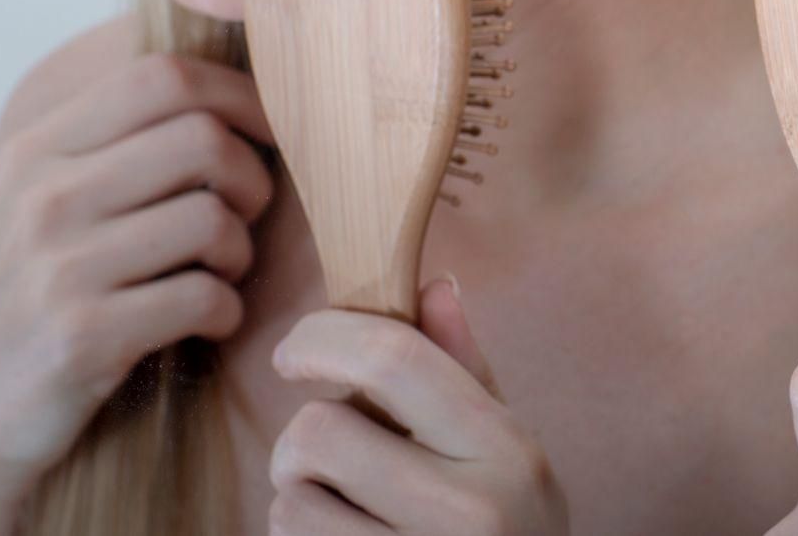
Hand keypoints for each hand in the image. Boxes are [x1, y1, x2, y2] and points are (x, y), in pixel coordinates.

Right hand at [0, 54, 273, 535]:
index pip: (161, 76)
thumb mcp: (42, 202)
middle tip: (244, 217)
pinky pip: (204, 297)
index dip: (239, 95)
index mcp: (38, 150)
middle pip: (204, 140)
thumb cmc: (27, 295)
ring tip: (219, 274)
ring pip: (212, 220)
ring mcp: (57, 267)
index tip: (266, 133)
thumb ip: (112, 143)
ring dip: (240, 252)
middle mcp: (42, 198)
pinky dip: (227, 311)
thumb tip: (222, 89)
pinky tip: (208, 322)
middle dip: (254, 179)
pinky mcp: (81, 337)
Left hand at [268, 278, 567, 534]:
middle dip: (303, 439)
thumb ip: (465, 370)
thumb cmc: (507, 528)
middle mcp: (470, 511)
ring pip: (291, 499)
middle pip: (319, 431)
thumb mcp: (506, 450)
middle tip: (328, 458)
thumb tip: (433, 286)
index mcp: (505, 449)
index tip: (295, 352)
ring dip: (299, 500)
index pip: (394, 359)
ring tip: (345, 512)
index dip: (324, 338)